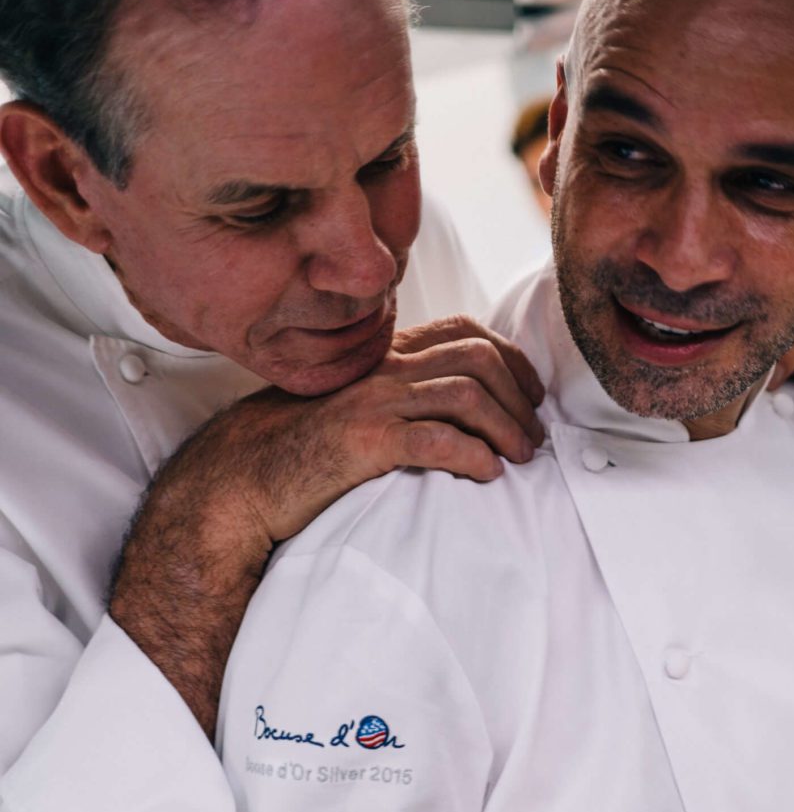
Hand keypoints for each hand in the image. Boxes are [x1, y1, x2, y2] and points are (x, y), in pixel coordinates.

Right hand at [194, 317, 545, 554]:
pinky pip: (434, 440)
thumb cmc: (302, 453)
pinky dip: (472, 456)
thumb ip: (401, 399)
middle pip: (475, 358)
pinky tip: (486, 475)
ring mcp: (371, 403)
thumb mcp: (356, 410)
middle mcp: (381, 371)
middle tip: (534, 437)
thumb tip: (461, 415)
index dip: (510, 359)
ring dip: (506, 427)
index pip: (463, 332)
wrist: (242, 480)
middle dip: (519, 397)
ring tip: (519, 459)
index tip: (532, 395)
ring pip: (464, 394)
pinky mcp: (361, 442)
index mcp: (383, 357)